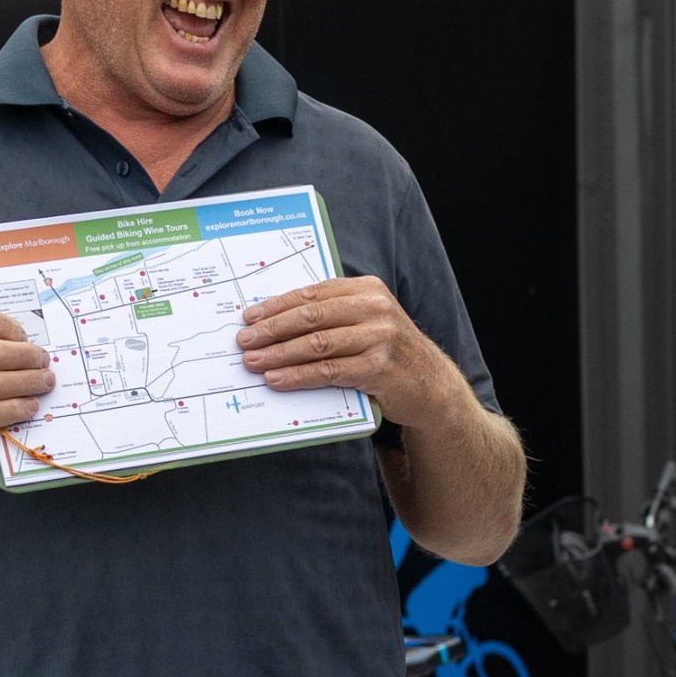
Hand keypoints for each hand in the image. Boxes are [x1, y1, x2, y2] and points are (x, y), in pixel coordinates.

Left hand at [237, 275, 465, 429]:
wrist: (432, 386)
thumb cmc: (390, 354)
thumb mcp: (368, 323)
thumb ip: (334, 315)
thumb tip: (278, 322)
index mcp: (368, 290)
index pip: (312, 293)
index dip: (276, 305)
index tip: (250, 317)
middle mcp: (375, 309)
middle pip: (311, 316)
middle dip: (272, 329)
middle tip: (244, 341)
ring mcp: (380, 338)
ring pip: (317, 344)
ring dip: (279, 354)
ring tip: (254, 362)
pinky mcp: (379, 368)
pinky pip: (329, 372)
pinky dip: (299, 376)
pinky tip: (278, 379)